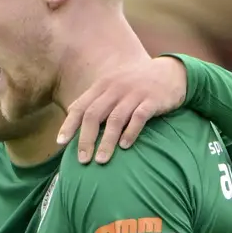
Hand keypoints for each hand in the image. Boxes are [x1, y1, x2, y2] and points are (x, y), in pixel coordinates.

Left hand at [57, 56, 186, 163]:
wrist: (171, 72)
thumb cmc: (136, 84)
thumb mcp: (112, 85)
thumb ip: (93, 98)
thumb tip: (71, 112)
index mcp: (102, 86)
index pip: (80, 107)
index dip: (69, 125)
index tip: (60, 143)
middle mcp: (115, 88)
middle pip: (94, 115)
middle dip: (86, 139)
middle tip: (82, 160)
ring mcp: (134, 93)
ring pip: (115, 119)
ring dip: (106, 141)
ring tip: (101, 160)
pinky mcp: (152, 100)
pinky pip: (139, 117)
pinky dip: (130, 132)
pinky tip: (125, 146)